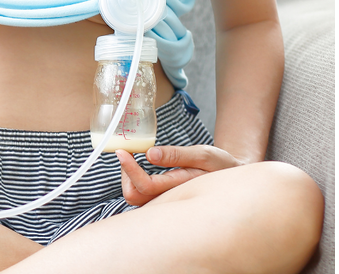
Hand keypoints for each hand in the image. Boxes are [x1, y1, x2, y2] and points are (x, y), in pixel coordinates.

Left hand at [117, 145, 242, 205]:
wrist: (232, 180)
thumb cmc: (220, 166)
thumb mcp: (203, 155)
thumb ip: (177, 155)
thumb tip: (150, 154)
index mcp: (180, 189)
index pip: (145, 186)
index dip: (129, 170)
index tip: (122, 152)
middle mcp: (170, 201)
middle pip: (134, 196)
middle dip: (126, 175)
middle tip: (128, 155)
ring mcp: (166, 203)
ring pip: (135, 198)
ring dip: (129, 178)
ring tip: (135, 160)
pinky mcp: (163, 201)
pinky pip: (141, 196)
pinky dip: (135, 181)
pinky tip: (141, 168)